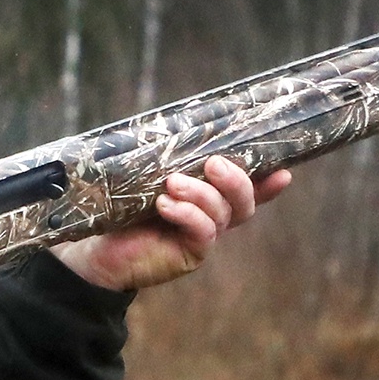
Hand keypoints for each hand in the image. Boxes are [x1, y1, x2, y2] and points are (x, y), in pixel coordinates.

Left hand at [52, 155, 291, 291]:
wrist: (94, 248)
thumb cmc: (119, 206)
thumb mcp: (146, 175)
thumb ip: (167, 157)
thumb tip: (176, 123)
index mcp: (207, 197)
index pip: (247, 189)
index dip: (268, 183)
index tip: (284, 171)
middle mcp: (211, 218)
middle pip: (244, 202)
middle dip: (236, 180)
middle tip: (214, 163)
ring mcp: (202, 238)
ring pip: (223, 214)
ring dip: (201, 194)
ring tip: (173, 184)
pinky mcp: (189, 255)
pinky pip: (203, 233)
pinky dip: (188, 215)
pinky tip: (166, 206)